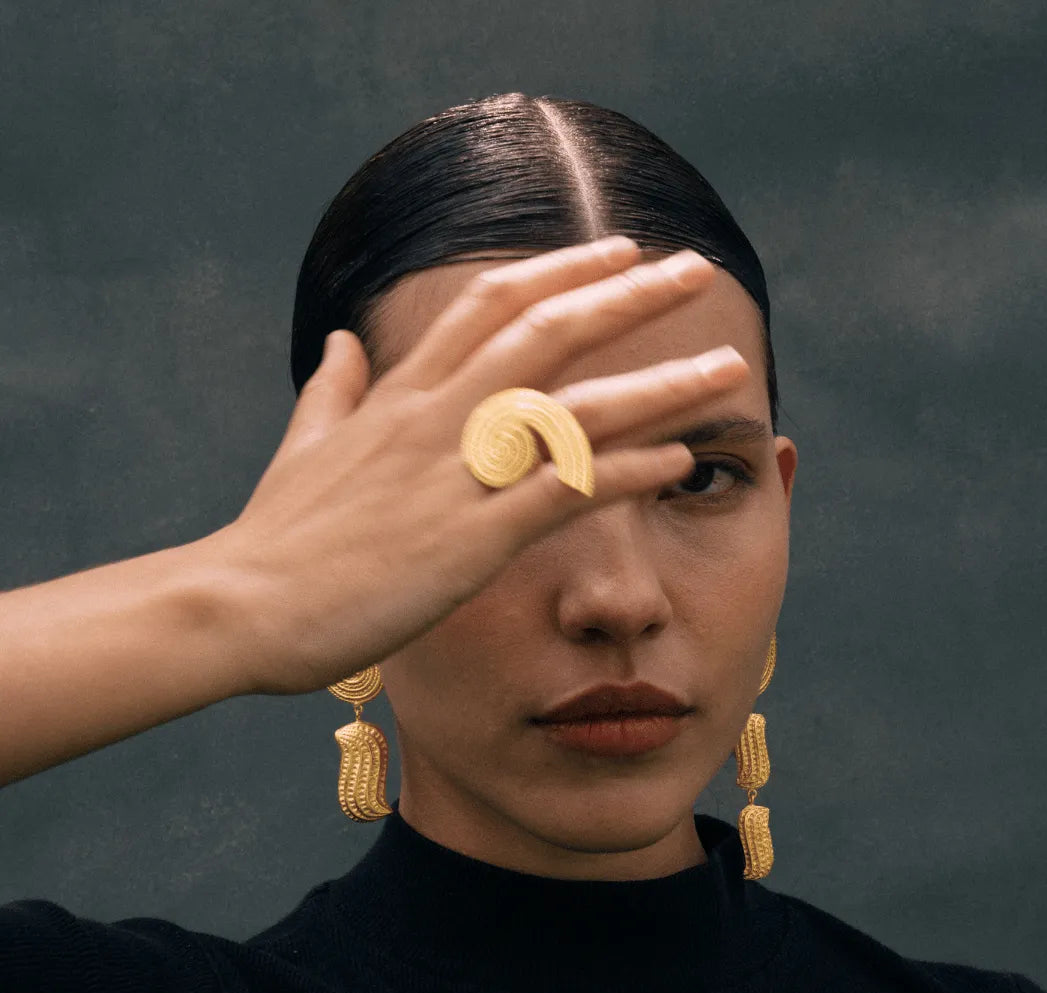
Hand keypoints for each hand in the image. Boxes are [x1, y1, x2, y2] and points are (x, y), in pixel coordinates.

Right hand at [205, 238, 749, 695]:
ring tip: (726, 370)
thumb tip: (343, 343)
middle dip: (629, 296)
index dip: (561, 270)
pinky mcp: (469, 540)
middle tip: (694, 270)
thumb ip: (333, 390)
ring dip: (658, 385)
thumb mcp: (303, 446)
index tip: (619, 252)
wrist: (240, 605)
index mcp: (400, 395)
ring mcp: (456, 475)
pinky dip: (627, 471)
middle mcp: (437, 418)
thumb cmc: (274, 537)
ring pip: (576, 409)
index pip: (491, 305)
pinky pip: (565, 493)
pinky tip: (679, 462)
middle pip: (548, 331)